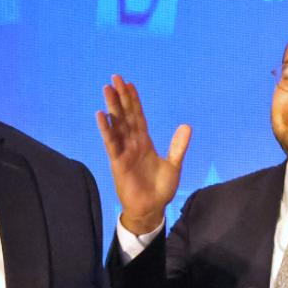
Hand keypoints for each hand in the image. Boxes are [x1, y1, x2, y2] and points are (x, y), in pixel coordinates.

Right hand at [96, 75, 190, 234]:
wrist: (151, 209)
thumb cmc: (161, 188)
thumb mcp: (174, 165)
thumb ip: (177, 146)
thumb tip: (186, 126)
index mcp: (144, 141)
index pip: (139, 116)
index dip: (134, 100)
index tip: (129, 84)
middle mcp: (132, 143)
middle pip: (125, 115)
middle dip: (121, 97)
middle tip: (115, 78)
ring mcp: (124, 151)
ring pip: (117, 124)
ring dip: (112, 107)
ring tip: (107, 89)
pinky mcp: (118, 161)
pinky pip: (111, 143)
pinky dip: (106, 129)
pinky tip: (101, 116)